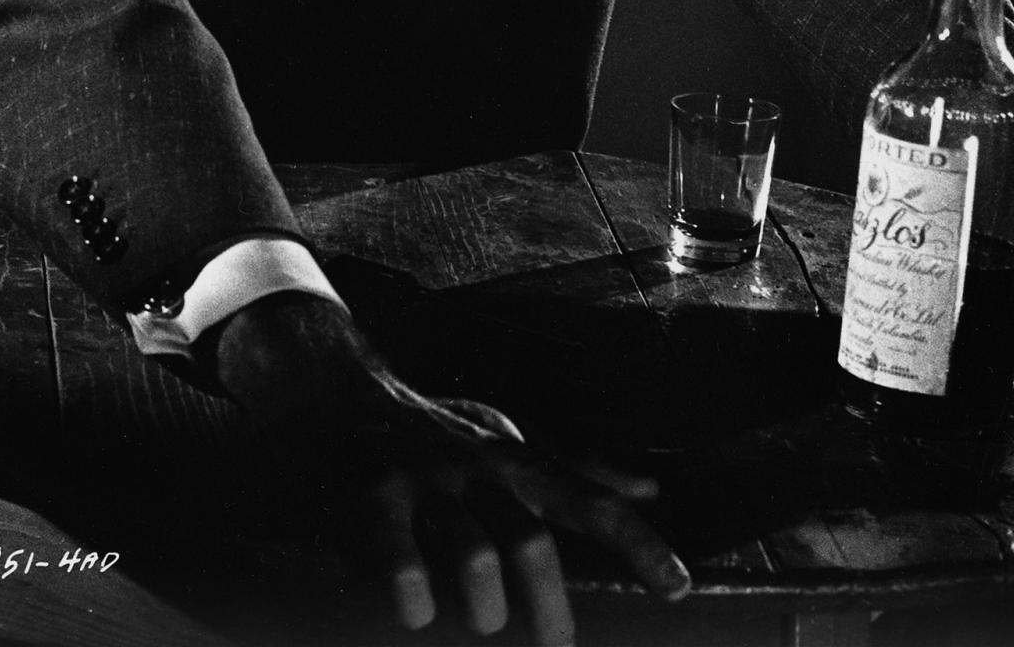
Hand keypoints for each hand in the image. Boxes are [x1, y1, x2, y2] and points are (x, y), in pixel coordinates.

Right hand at [213, 292, 690, 644]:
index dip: (636, 543)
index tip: (680, 588)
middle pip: (533, 541)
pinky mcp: (370, 496)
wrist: (333, 390)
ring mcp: (425, 477)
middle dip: (551, 608)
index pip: (587, 499)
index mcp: (515, 455)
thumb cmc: (433, 428)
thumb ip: (576, 467)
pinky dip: (414, 598)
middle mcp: (478, 462)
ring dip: (485, 607)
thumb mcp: (506, 437)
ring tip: (481, 622)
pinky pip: (401, 561)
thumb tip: (649, 490)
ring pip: (476, 555)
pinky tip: (415, 612)